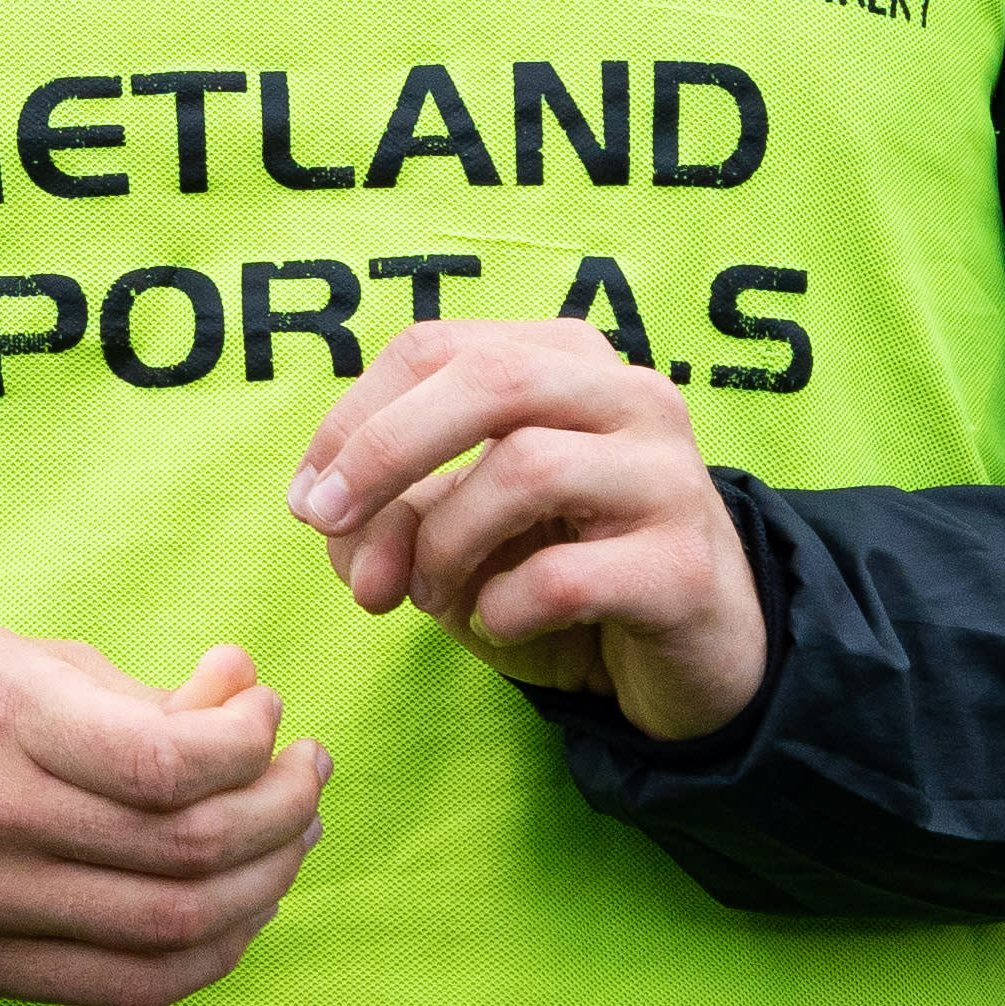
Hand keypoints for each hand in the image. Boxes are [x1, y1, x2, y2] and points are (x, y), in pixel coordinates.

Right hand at [0, 631, 328, 1005]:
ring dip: (265, 884)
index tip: (268, 718)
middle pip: (185, 849)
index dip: (247, 746)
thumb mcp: (27, 661)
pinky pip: (133, 985)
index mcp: (7, 719)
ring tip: (293, 838)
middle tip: (309, 779)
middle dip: (281, 813)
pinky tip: (243, 908)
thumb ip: (143, 691)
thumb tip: (248, 697)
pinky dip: (211, 953)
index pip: (163, 761)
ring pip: (173, 926)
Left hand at [289, 318, 772, 741]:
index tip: (308, 499)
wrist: (696, 658)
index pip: (436, 347)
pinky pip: (565, 575)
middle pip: (489, 376)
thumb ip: (394, 518)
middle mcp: (630, 395)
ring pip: (526, 468)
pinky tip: (503, 621)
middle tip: (326, 523)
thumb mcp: (464, 534)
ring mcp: (668, 476)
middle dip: (385, 450)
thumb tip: (333, 529)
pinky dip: (504, 605)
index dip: (352, 420)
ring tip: (431, 597)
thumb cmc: (566, 573)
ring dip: (446, 542)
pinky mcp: (685, 567)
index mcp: (567, 359)